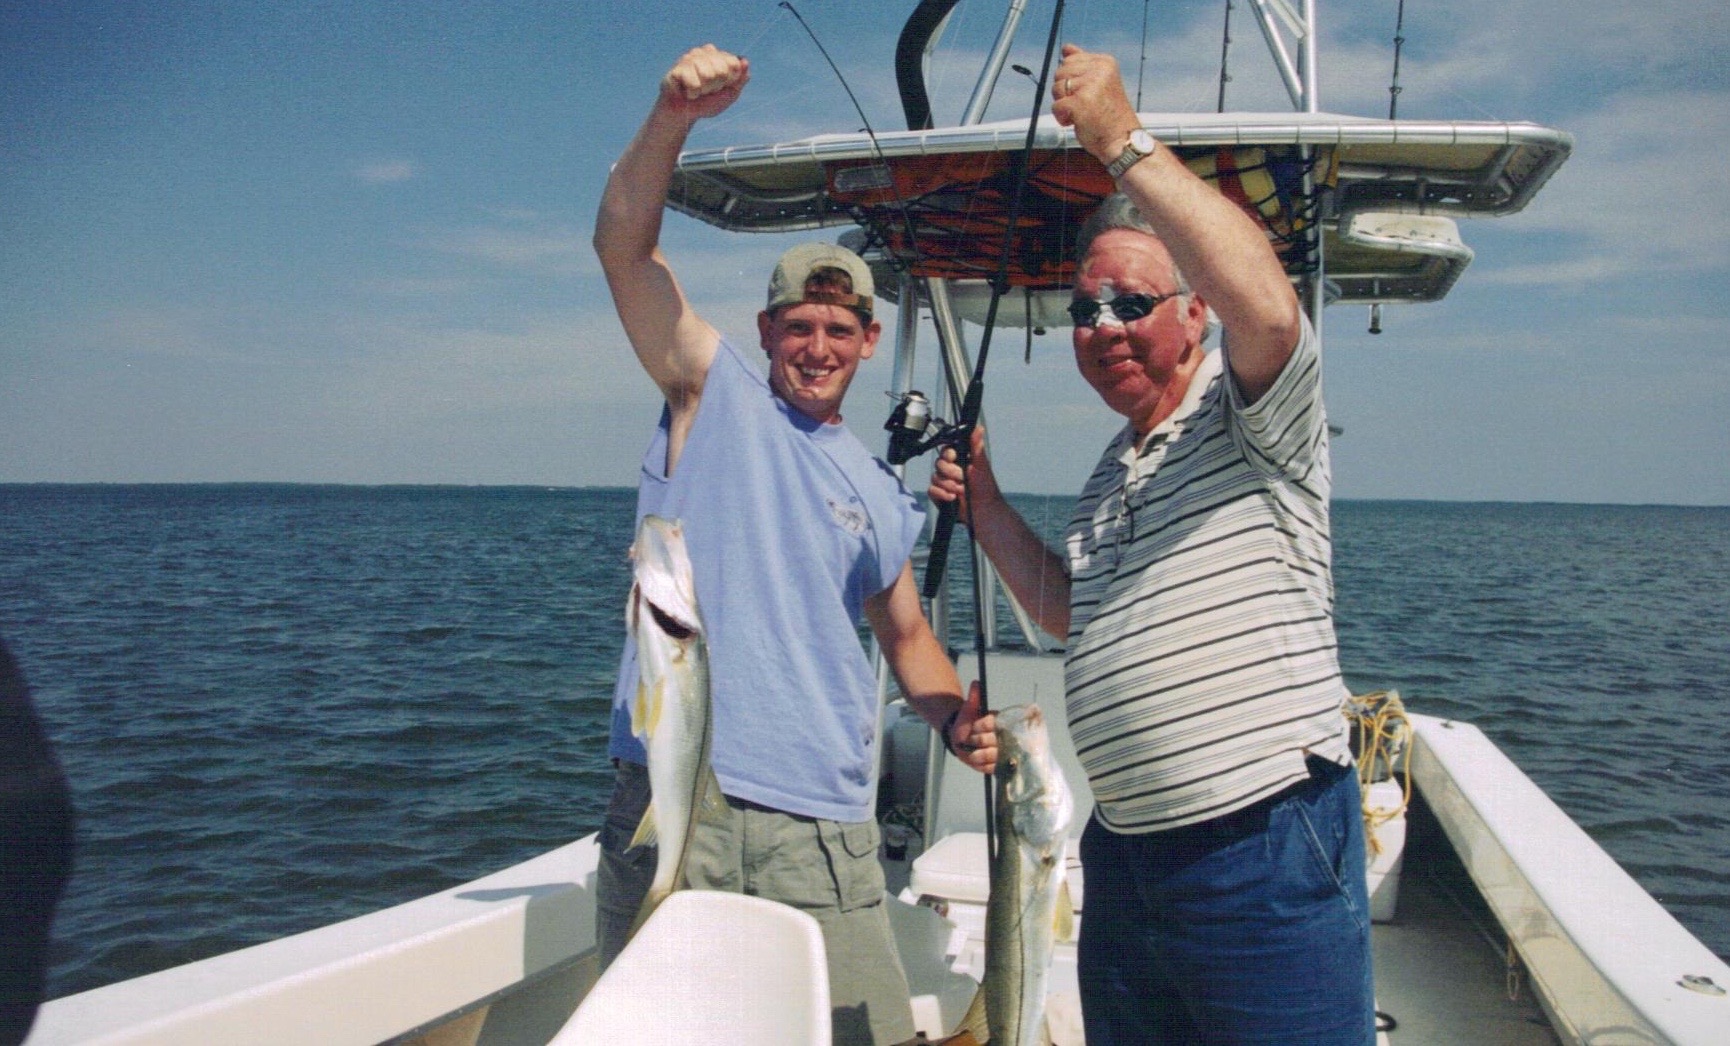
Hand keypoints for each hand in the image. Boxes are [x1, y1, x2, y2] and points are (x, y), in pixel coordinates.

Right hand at [660, 44, 748, 121]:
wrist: (685, 114)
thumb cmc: (708, 101)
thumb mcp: (730, 93)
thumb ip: (740, 79)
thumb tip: (745, 61)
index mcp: (719, 55)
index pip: (733, 64)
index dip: (729, 81)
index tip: (721, 86)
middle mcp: (704, 52)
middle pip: (721, 70)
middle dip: (716, 86)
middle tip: (707, 90)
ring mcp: (689, 58)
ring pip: (707, 75)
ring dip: (704, 90)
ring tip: (697, 90)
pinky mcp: (677, 69)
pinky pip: (694, 84)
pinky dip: (693, 94)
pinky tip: (687, 92)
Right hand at [926, 425, 994, 526]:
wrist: (982, 510)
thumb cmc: (985, 487)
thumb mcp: (982, 465)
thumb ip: (977, 447)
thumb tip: (978, 428)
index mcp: (959, 459)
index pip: (945, 450)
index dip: (948, 454)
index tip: (954, 458)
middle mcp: (949, 469)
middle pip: (939, 464)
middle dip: (951, 473)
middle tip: (963, 478)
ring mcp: (943, 481)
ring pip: (935, 478)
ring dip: (949, 485)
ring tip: (961, 490)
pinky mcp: (938, 494)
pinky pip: (932, 490)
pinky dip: (942, 495)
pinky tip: (953, 498)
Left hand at [946, 681, 997, 774]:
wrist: (962, 738)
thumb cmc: (968, 723)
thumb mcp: (969, 709)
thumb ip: (973, 697)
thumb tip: (976, 683)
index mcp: (1000, 722)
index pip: (992, 723)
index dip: (980, 726)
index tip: (972, 727)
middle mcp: (1005, 737)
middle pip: (994, 740)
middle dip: (979, 740)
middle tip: (970, 739)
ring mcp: (1003, 752)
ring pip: (994, 755)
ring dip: (980, 754)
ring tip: (972, 751)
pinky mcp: (999, 765)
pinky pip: (993, 767)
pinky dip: (983, 764)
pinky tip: (976, 759)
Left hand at [1050, 44, 1140, 164]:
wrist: (1121, 140)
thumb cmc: (1108, 115)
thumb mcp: (1098, 82)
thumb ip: (1082, 64)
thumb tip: (1066, 48)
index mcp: (1105, 62)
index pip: (1069, 60)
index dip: (1071, 80)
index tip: (1088, 93)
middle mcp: (1099, 70)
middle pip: (1060, 72)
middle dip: (1065, 91)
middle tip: (1085, 104)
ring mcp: (1090, 85)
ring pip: (1056, 88)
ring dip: (1064, 105)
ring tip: (1084, 113)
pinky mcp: (1081, 102)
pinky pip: (1056, 106)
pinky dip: (1062, 118)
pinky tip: (1078, 121)